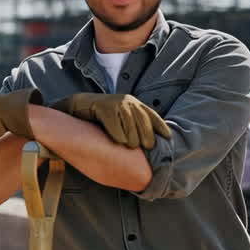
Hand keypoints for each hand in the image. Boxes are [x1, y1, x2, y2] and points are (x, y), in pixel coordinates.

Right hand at [49, 93, 171, 149]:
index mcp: (134, 103)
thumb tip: (148, 143)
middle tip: (147, 147)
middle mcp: (127, 101)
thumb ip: (134, 124)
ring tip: (131, 146)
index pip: (151, 115)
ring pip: (129, 124)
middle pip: (142, 121)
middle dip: (147, 135)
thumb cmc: (103, 116)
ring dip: (132, 137)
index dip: (160, 126)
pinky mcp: (104, 107)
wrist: (81, 105)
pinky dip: (118, 134)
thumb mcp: (122, 117)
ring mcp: (115, 103)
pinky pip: (114, 124)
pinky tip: (120, 142)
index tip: (168, 137)